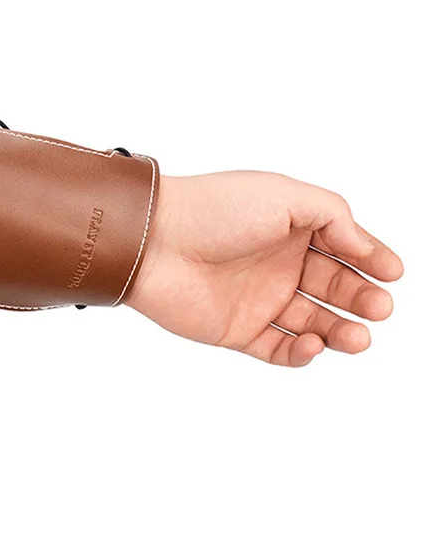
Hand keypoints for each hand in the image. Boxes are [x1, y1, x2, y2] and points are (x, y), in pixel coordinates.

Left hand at [126, 172, 403, 366]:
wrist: (154, 242)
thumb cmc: (214, 209)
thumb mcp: (285, 195)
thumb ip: (334, 216)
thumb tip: (366, 247)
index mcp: (290, 228)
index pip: (343, 248)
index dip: (372, 260)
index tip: (394, 273)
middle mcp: (276, 263)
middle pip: (333, 288)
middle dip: (362, 299)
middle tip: (380, 307)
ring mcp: (257, 299)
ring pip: (312, 323)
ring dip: (340, 332)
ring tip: (358, 336)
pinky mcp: (236, 330)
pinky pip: (277, 350)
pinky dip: (300, 353)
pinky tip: (311, 342)